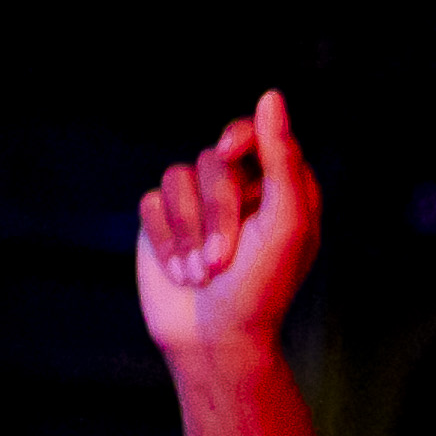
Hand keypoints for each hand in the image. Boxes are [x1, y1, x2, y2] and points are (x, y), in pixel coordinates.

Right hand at [134, 92, 323, 371]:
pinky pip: (151, 202)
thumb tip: (271, 95)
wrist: (213, 340)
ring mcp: (198, 204)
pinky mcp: (163, 221)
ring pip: (177, 178)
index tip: (230, 153)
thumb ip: (281, 158)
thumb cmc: (261, 287)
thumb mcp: (284, 223)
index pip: (256, 134)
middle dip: (215, 214)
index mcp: (280, 188)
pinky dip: (165, 240)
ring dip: (187, 232)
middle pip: (214, 161)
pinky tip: (179, 272)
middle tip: (222, 261)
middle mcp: (240, 189)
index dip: (241, 138)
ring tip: (201, 274)